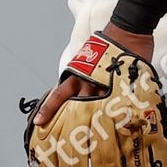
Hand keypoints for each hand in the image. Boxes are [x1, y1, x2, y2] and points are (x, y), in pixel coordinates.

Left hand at [33, 27, 154, 127]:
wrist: (127, 29)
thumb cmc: (110, 41)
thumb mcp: (90, 56)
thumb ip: (86, 71)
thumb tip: (83, 86)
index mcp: (79, 73)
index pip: (59, 94)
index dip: (49, 109)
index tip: (39, 122)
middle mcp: (89, 79)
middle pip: (76, 105)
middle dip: (70, 121)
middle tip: (64, 138)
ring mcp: (106, 83)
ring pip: (95, 106)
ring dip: (93, 120)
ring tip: (91, 136)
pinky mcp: (122, 84)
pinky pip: (117, 102)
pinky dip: (116, 113)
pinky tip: (117, 124)